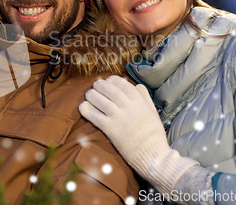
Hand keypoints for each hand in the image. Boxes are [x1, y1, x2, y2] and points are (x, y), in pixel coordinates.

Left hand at [79, 76, 197, 193]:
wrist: (152, 155)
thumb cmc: (153, 135)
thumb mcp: (153, 112)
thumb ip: (145, 98)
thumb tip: (137, 86)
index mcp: (139, 102)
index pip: (123, 84)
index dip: (113, 80)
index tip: (108, 81)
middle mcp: (128, 107)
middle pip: (110, 90)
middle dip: (101, 85)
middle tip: (95, 85)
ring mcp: (119, 117)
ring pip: (101, 101)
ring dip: (92, 95)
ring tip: (88, 94)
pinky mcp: (111, 129)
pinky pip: (95, 117)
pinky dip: (87, 110)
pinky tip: (83, 107)